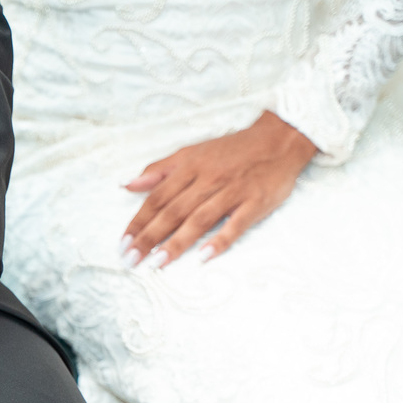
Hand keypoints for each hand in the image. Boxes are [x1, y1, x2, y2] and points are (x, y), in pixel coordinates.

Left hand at [121, 110, 316, 267]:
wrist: (279, 139)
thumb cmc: (231, 150)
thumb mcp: (191, 153)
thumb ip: (158, 170)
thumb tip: (127, 184)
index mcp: (190, 167)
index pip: (157, 198)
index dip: (139, 221)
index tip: (123, 243)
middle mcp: (208, 180)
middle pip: (173, 212)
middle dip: (149, 237)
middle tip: (131, 259)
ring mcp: (232, 192)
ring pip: (199, 219)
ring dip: (177, 243)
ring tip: (157, 263)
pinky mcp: (255, 202)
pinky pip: (236, 224)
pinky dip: (220, 240)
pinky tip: (204, 257)